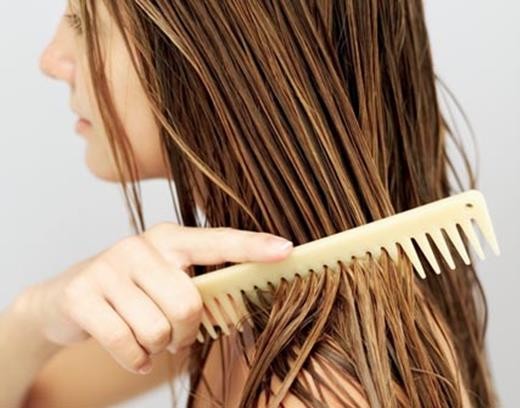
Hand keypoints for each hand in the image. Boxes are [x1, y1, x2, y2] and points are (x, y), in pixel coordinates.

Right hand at [22, 222, 292, 374]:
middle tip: (174, 334)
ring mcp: (108, 267)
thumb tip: (238, 300)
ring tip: (147, 338)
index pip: (217, 242)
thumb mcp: (163, 278)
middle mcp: (140, 246)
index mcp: (169, 238)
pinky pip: (125, 343)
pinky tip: (132, 353)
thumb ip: (196, 284)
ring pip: (157, 329)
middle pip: (188, 303)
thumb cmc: (129, 291)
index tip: (287, 250)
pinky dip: (134, 358)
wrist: (62, 299)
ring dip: (157, 346)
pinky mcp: (81, 294)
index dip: (253, 247)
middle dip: (185, 332)